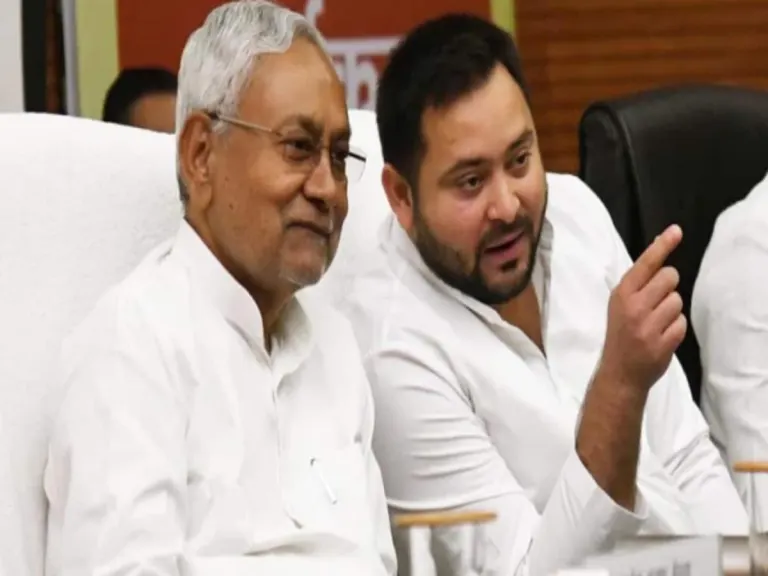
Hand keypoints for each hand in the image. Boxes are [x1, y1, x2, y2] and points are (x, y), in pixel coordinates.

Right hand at [600, 225, 685, 390]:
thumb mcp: (620, 304)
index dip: (662, 246)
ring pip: (677, 301)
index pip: (645, 264)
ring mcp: (648, 327)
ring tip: (656, 322)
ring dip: (671, 310)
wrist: (619, 374)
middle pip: (669, 277)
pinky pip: (681, 323)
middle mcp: (634, 307)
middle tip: (656, 300)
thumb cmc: (620, 334)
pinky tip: (661, 336)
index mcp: (621, 294)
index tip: (676, 231)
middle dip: (668, 285)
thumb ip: (638, 281)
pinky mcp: (663, 343)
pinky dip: (675, 328)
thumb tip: (658, 248)